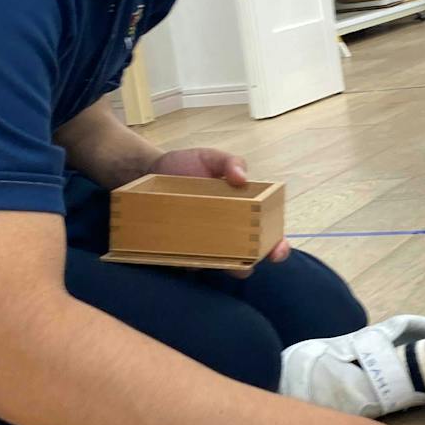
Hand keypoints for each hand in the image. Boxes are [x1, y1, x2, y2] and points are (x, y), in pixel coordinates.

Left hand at [148, 148, 291, 265]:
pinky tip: (188, 259)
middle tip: (247, 263)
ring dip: (220, 268)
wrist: (147, 170)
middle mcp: (226, 234)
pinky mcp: (178, 251)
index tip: (277, 251)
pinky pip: (187, 265)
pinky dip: (190, 265)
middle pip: (246, 259)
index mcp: (243, 213)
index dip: (277, 246)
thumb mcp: (211, 157)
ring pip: (218, 266)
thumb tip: (242, 178)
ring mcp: (202, 245)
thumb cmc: (186, 165)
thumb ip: (231, 162)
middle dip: (250, 265)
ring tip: (218, 261)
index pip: (267, 235)